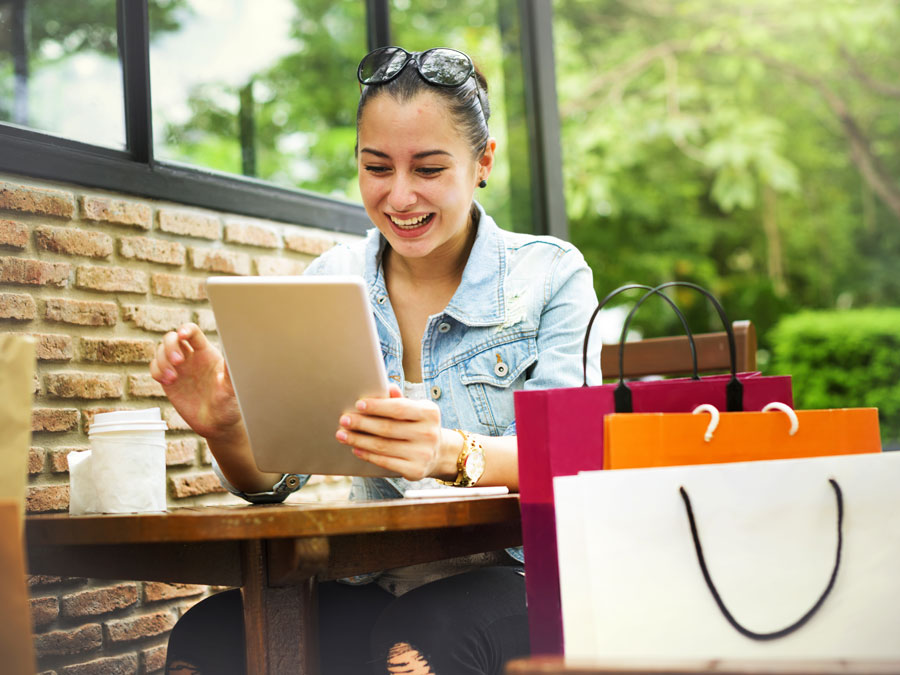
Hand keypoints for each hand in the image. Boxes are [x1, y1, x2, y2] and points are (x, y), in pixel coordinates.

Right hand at [149, 323, 242, 439]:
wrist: (217, 424)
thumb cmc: (229, 405)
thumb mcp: (231, 388)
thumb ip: (230, 372)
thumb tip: (235, 353)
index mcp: (207, 353)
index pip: (193, 333)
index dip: (186, 329)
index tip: (182, 335)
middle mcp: (191, 357)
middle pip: (172, 338)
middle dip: (170, 346)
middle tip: (178, 362)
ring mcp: (179, 369)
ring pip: (161, 351)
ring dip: (162, 361)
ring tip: (172, 378)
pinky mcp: (169, 381)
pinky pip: (155, 367)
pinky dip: (157, 371)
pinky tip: (167, 382)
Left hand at [334, 384, 455, 480]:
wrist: (438, 453)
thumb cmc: (419, 426)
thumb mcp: (415, 410)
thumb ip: (400, 400)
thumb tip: (387, 387)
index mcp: (429, 413)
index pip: (399, 408)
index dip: (377, 407)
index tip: (358, 405)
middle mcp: (429, 433)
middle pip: (388, 428)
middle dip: (362, 424)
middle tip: (344, 420)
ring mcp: (423, 454)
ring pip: (383, 446)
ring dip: (359, 440)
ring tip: (343, 435)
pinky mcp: (415, 470)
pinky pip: (385, 462)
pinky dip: (367, 455)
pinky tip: (356, 448)